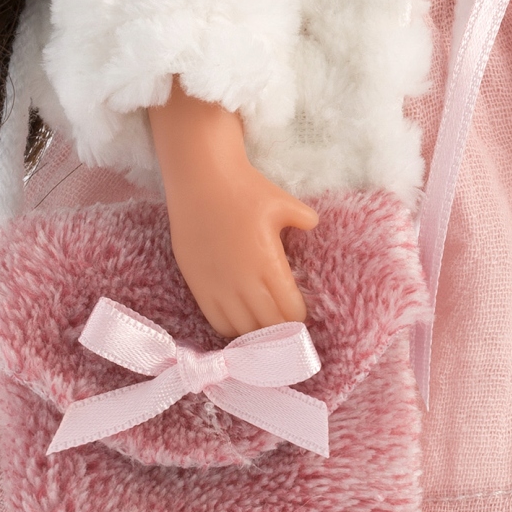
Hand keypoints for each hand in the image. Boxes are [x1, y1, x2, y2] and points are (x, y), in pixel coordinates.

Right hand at [147, 80, 314, 339]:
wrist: (200, 178)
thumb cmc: (244, 188)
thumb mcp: (282, 202)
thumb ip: (303, 219)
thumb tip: (314, 225)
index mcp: (268, 265)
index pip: (290, 313)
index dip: (299, 319)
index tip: (303, 315)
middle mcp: (242, 281)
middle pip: (268, 327)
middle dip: (281, 331)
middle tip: (287, 328)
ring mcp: (217, 286)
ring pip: (241, 330)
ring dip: (256, 333)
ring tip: (264, 326)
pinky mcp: (197, 284)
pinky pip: (216, 321)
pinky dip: (231, 327)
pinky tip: (240, 320)